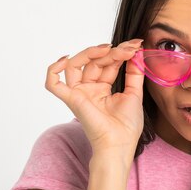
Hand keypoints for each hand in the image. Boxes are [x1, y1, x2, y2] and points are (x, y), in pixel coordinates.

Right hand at [44, 39, 145, 156]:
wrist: (120, 144)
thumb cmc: (127, 126)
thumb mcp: (134, 93)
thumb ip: (134, 73)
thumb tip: (137, 52)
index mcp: (103, 88)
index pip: (107, 64)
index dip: (120, 52)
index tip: (136, 45)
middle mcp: (89, 89)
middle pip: (93, 62)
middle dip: (111, 52)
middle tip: (129, 48)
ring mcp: (79, 93)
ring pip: (75, 65)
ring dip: (91, 53)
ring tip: (109, 49)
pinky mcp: (71, 99)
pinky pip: (53, 84)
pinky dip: (54, 70)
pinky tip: (66, 59)